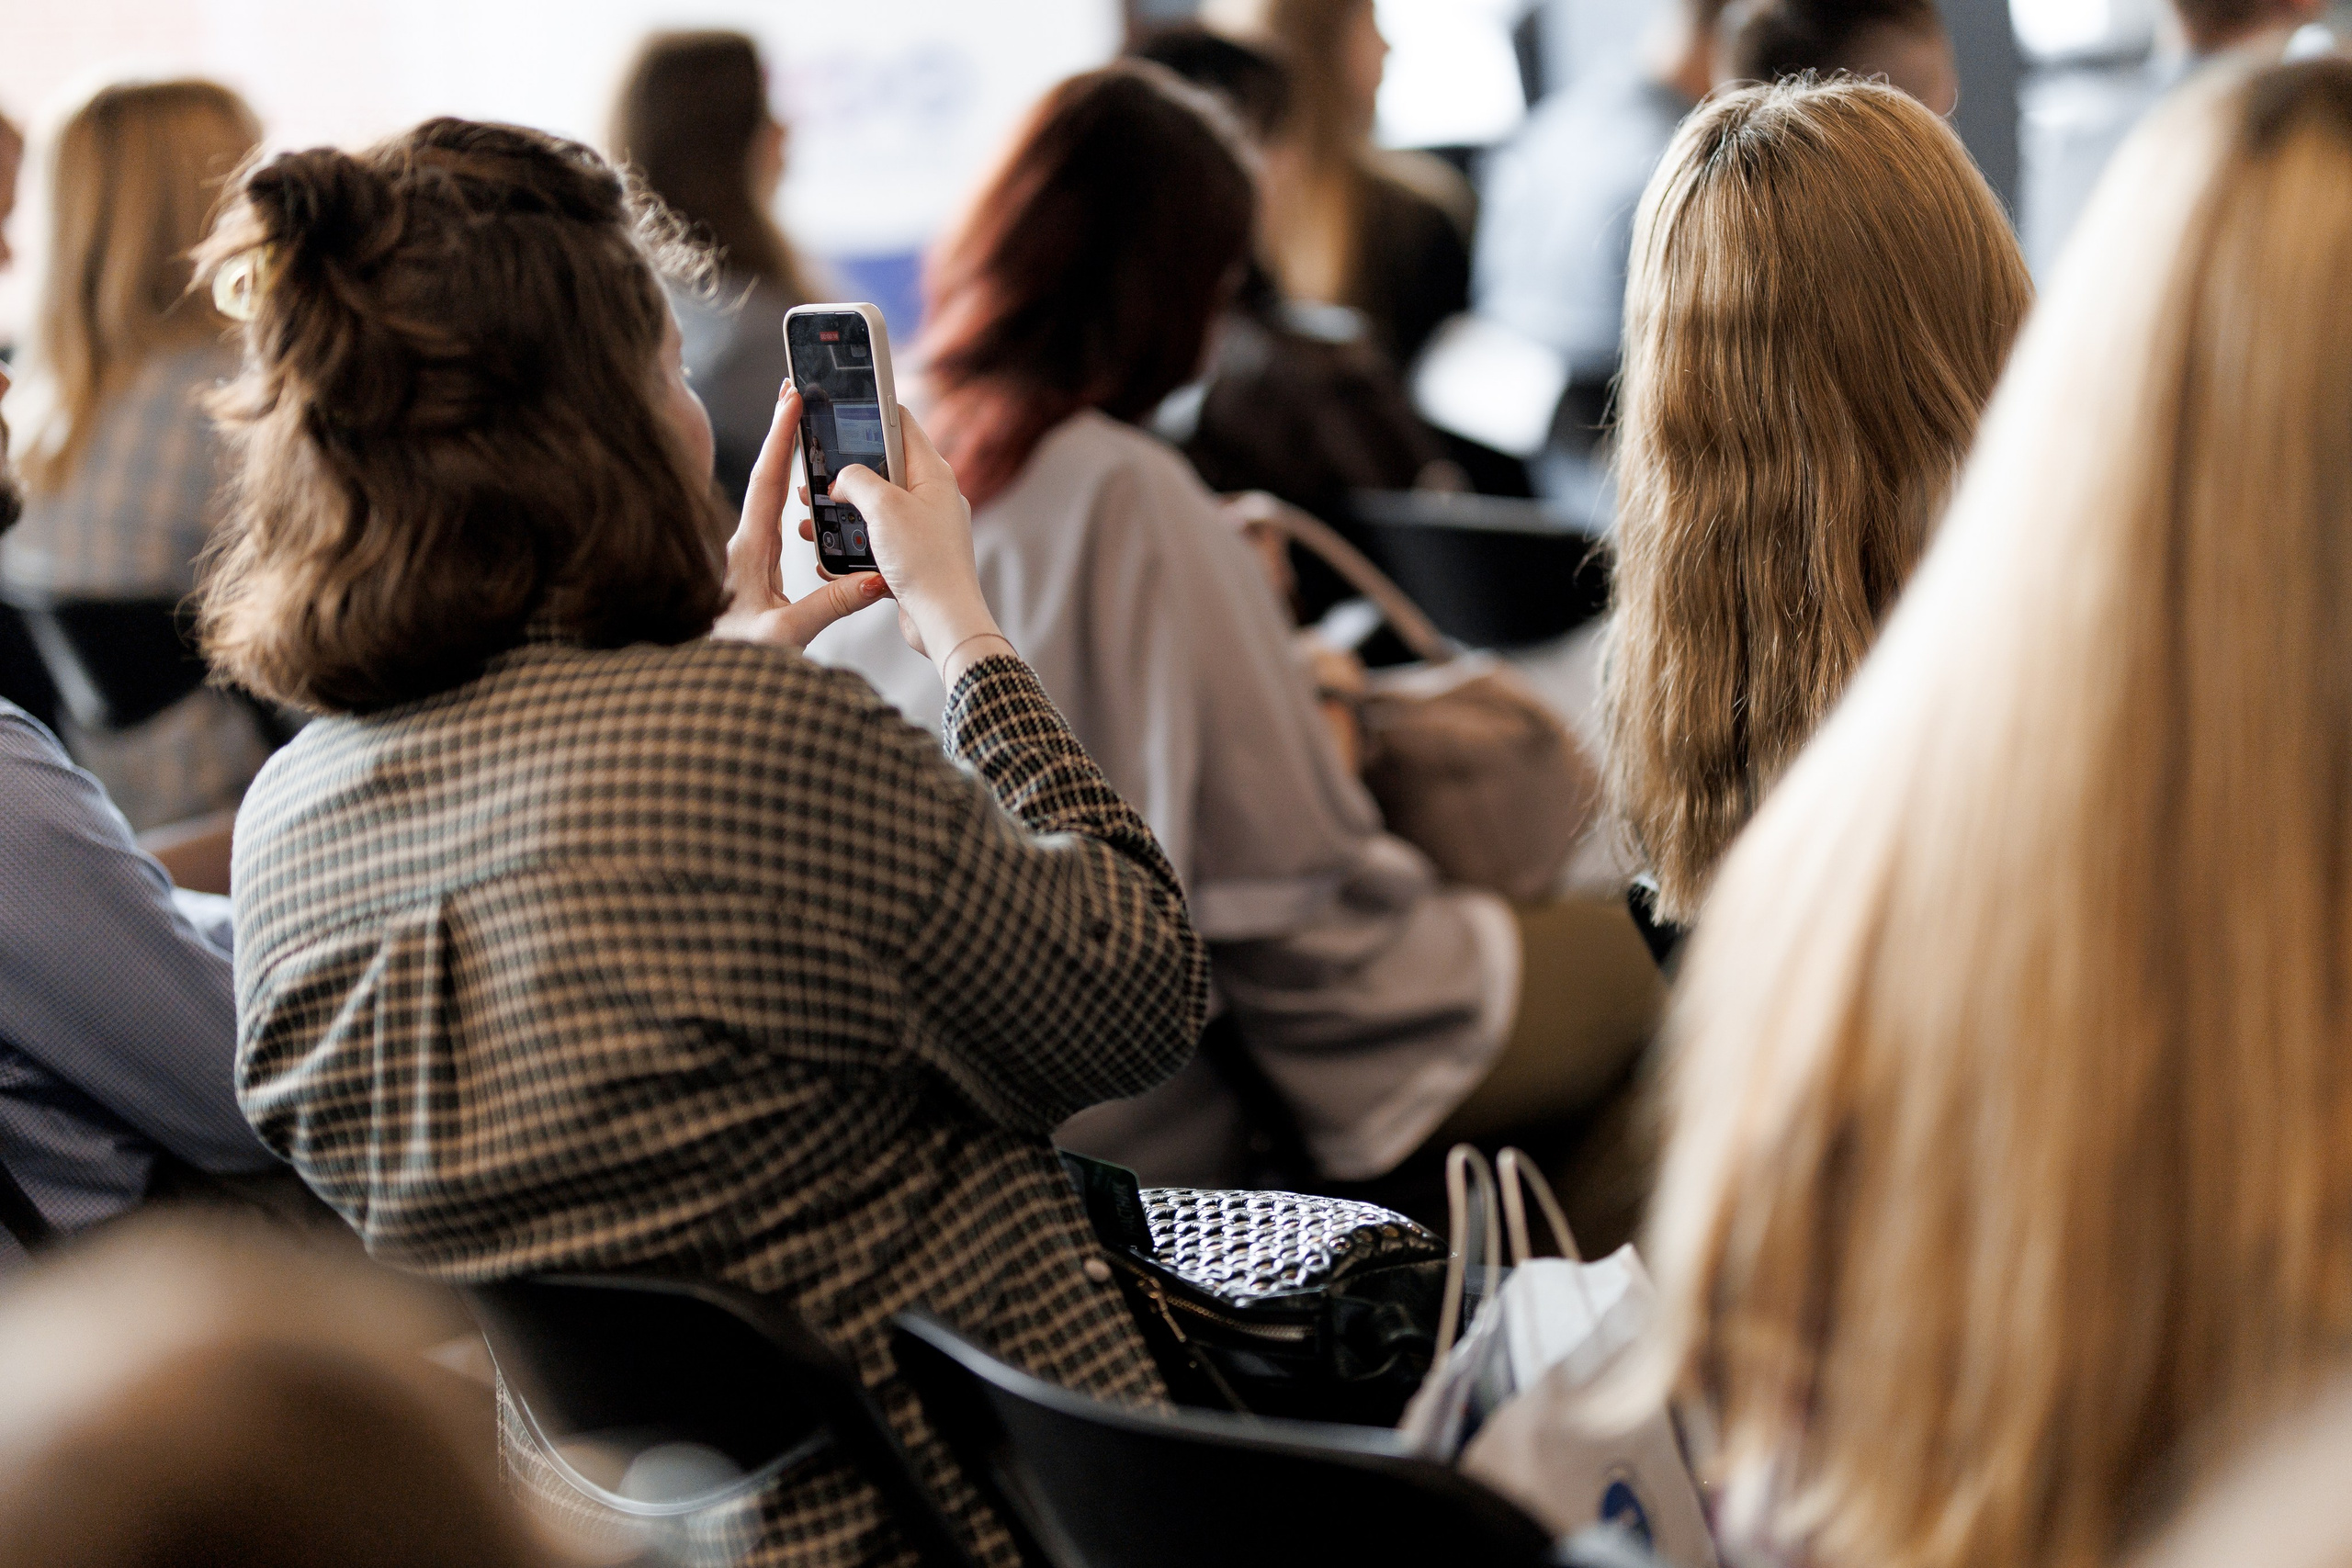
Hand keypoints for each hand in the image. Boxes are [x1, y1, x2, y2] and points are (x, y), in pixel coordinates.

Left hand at [714, 384, 888, 649]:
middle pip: (764, 477)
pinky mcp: (748, 574)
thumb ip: (832, 606)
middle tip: (796, 393)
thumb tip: (875, 579)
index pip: (766, 481)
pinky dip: (784, 496)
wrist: (696, 686)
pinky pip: (770, 523)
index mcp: (747, 552)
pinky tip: (799, 496)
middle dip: (781, 434)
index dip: (781, 437)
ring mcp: (743, 559)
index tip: (792, 397)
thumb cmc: (731, 661)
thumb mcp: (787, 635)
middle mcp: (741, 547)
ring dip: (783, 462)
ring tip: (804, 433)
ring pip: (765, 499)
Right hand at [823, 408, 1010, 682]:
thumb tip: (842, 478)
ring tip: (812, 511)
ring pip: (876, 503)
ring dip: (844, 507)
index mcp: (932, 472)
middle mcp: (932, 495)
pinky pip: (879, 535)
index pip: (901, 422)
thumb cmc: (925, 562)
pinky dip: (855, 538)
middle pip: (883, 465)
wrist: (945, 620)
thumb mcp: (883, 507)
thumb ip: (857, 479)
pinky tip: (829, 548)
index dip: (870, 410)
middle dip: (846, 468)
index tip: (840, 408)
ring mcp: (924, 525)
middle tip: (815, 472)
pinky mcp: (914, 553)